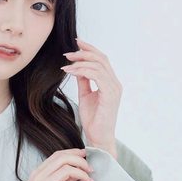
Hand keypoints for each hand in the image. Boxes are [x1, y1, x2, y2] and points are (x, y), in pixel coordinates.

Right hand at [24, 148, 95, 180]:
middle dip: (80, 161)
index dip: (73, 152)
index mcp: (37, 172)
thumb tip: (75, 173)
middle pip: (63, 159)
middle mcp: (40, 177)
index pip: (57, 155)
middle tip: (90, 169)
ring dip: (83, 174)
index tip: (84, 154)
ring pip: (68, 170)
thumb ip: (56, 179)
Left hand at [61, 38, 121, 156]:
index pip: (102, 60)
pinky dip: (81, 71)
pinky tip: (70, 71)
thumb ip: (84, 80)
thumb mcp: (86, 95)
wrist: (98, 137)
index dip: (90, 49)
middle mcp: (115, 83)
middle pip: (101, 58)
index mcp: (111, 82)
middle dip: (83, 52)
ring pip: (98, 65)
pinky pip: (96, 75)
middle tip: (67, 53)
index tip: (76, 43)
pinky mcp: (110, 94)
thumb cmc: (93, 119)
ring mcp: (114, 88)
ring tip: (66, 63)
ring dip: (80, 61)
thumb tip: (77, 67)